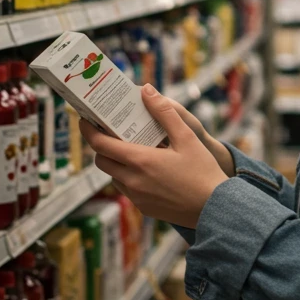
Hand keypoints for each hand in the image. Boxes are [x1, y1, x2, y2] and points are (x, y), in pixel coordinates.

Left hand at [79, 86, 229, 227]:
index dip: (88, 131)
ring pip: (114, 176)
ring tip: (133, 149)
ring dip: (116, 162)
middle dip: (102, 146)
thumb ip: (164, 112)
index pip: (101, 145)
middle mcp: (132, 181)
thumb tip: (146, 91)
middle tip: (111, 132)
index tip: (84, 120)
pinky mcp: (144, 208)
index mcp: (140, 161)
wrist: (215, 208)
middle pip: (102, 161)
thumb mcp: (187, 137)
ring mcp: (137, 197)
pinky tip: (148, 169)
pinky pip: (127, 189)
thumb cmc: (202, 171)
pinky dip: (129, 176)